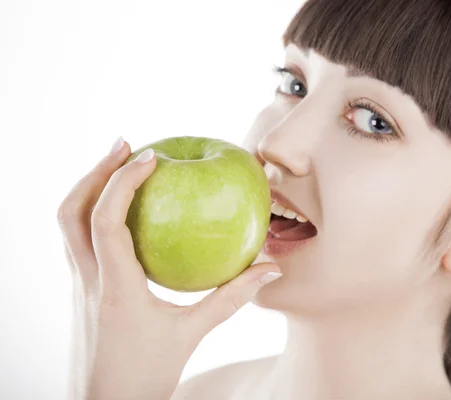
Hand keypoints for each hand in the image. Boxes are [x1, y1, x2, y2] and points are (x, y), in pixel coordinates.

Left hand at [57, 137, 281, 399]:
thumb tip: (268, 270)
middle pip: (71, 212)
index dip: (121, 182)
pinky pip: (78, 240)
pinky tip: (122, 212)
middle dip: (94, 172)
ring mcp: (77, 285)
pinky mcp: (80, 291)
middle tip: (124, 144)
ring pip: (67, 224)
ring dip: (88, 188)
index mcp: (114, 288)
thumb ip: (231, 299)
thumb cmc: (144, 377)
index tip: (149, 157)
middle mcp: (87, 281)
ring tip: (118, 166)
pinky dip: (93, 212)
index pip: (106, 222)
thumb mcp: (191, 335)